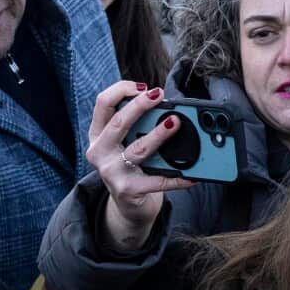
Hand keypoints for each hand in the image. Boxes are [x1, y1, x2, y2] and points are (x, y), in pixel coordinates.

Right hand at [83, 81, 196, 254]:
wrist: (127, 203)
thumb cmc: (129, 165)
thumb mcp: (121, 142)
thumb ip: (132, 123)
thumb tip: (162, 104)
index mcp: (97, 135)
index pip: (102, 104)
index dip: (121, 90)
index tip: (142, 87)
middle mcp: (99, 152)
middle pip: (118, 123)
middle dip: (140, 105)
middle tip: (159, 95)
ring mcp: (112, 172)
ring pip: (138, 149)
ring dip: (158, 134)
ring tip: (174, 123)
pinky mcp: (128, 190)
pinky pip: (158, 180)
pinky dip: (177, 177)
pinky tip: (192, 174)